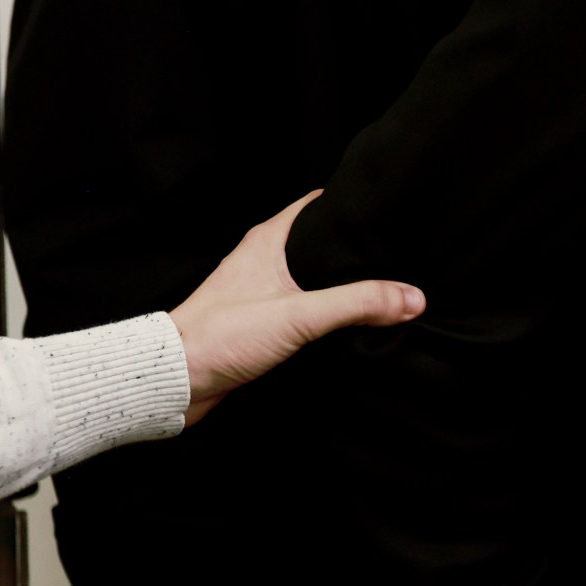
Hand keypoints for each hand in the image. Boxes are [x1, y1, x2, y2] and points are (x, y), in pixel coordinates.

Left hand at [169, 191, 422, 425]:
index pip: (319, 204)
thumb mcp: (298, 315)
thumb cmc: (219, 337)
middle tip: (399, 250)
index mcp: (269, 239)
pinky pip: (306, 305)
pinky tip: (352, 322)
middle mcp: (265, 258)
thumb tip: (412, 297)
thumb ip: (357, 304)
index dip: (353, 204)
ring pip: (315, 275)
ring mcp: (263, 290)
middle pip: (322, 241)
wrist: (173, 381)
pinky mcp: (263, 320)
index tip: (390, 209)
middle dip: (357, 246)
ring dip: (344, 281)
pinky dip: (330, 309)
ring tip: (386, 284)